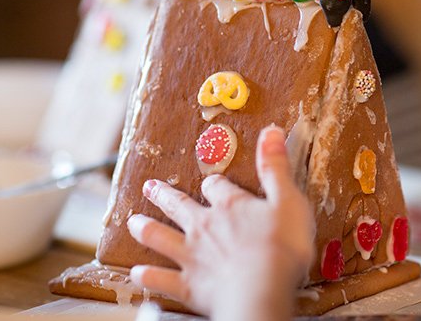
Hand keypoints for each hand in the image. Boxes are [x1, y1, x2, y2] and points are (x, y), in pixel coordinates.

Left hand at [127, 126, 314, 320]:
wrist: (261, 289)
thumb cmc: (281, 246)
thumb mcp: (287, 200)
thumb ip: (275, 167)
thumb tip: (271, 131)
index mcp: (230, 206)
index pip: (216, 187)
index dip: (213, 184)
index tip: (210, 182)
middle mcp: (204, 226)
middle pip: (179, 206)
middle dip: (164, 196)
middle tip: (148, 187)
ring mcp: (192, 255)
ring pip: (160, 237)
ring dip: (146, 229)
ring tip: (132, 222)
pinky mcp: (187, 285)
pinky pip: (160, 278)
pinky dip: (147, 276)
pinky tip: (135, 272)